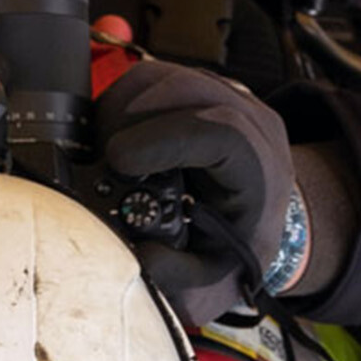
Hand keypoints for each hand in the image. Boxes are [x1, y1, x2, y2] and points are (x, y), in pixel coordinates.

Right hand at [95, 59, 295, 325]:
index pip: (219, 131)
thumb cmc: (235, 249)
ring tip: (103, 149)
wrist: (256, 220)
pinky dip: (121, 101)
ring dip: (120, 108)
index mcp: (260, 169)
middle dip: (129, 120)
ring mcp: (223, 96)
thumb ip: (180, 279)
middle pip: (185, 90)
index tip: (119, 160)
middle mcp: (249, 122)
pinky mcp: (196, 86)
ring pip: (162, 77)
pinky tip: (112, 137)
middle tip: (99, 158)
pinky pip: (152, 77)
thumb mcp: (216, 283)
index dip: (163, 139)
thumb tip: (141, 256)